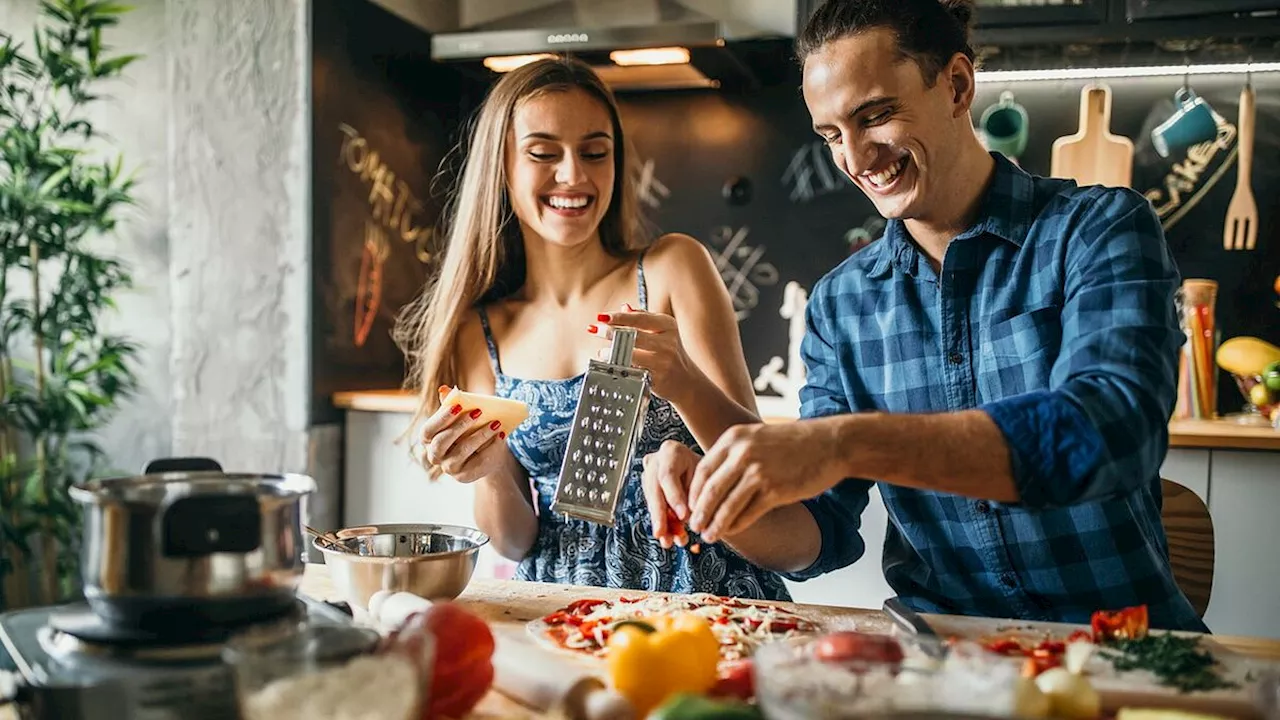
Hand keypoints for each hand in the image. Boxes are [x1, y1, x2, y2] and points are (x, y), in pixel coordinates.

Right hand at [414, 386, 509, 482]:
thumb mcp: (462, 415)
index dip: (441, 418)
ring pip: (461, 451)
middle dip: (460, 426)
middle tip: (479, 412)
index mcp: (428, 438)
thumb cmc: (469, 428)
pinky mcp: (464, 476)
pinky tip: (500, 436)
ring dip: (480, 435)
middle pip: (441, 442)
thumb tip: (444, 390)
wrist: (486, 451)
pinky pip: (478, 462)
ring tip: (496, 423)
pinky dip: (491, 448)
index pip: (428, 430)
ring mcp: (448, 468)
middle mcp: (434, 455)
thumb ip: (452, 403)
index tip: (458, 406)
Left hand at [588, 303, 700, 402]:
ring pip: (631, 354)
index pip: (639, 318)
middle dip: (610, 331)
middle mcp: (667, 341)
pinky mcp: (657, 378)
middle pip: (633, 334)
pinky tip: (611, 365)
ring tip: (601, 352)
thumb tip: (623, 308)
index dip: (618, 317)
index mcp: (667, 325)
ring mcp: (663, 361)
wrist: (686, 380)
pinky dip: (618, 367)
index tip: (600, 317)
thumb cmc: (669, 352)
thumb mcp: (661, 330)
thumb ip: (642, 319)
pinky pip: (633, 371)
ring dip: (611, 352)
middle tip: (594, 329)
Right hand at [640, 440, 699, 548]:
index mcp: (671, 451)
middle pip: (654, 489)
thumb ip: (697, 493)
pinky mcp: (648, 491)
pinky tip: (668, 538)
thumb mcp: (706, 478)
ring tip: (668, 541)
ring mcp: (648, 476)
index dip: (674, 497)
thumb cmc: (709, 472)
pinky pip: (653, 509)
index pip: (667, 475)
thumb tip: (685, 518)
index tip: (684, 516)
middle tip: (664, 534)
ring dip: (661, 523)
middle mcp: (655, 461)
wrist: (705, 472)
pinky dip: (662, 525)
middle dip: (660, 515)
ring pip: (651, 501)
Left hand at [687, 419, 845, 542]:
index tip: (690, 507)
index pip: (703, 470)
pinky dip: (736, 526)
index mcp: (734, 438)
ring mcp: (759, 472)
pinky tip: (731, 532)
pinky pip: (748, 514)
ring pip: (726, 505)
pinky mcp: (775, 490)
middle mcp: (743, 453)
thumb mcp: (757, 436)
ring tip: (709, 536)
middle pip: (710, 490)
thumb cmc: (794, 443)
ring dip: (715, 524)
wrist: (830, 443)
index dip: (693, 493)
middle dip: (699, 512)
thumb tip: (713, 478)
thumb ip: (734, 453)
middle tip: (693, 527)